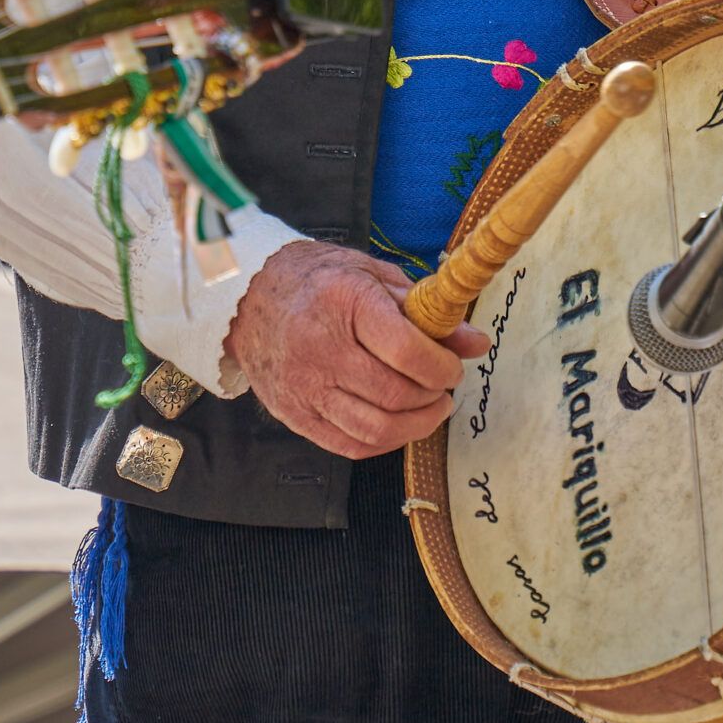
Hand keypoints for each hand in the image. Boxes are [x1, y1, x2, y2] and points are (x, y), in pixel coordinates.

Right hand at [224, 239, 486, 458]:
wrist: (248, 295)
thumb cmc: (318, 280)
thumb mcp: (374, 276)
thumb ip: (425, 311)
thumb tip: (475, 343)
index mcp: (344, 301)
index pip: (406, 350)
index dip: (442, 366)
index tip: (453, 366)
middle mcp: (320, 348)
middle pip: (395, 395)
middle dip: (434, 398)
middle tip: (444, 387)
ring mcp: (303, 386)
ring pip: (375, 429)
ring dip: (416, 425)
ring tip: (429, 407)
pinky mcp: (294, 414)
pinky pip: (349, 446)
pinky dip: (385, 442)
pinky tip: (398, 423)